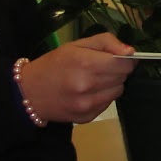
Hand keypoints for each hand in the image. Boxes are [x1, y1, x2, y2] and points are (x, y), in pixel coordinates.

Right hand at [18, 32, 134, 123]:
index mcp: (85, 63)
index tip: (117, 57)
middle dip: (117, 70)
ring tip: (93, 80)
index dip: (125, 59)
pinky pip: (107, 104)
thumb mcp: (77, 44)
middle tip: (100, 67)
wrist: (29, 93)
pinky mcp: (87, 117)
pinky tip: (87, 92)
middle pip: (122, 77)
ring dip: (111, 84)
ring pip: (118, 91)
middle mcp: (87, 86)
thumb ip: (106, 42)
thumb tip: (131, 51)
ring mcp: (87, 105)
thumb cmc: (54, 64)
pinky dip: (102, 97)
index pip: (124, 64)